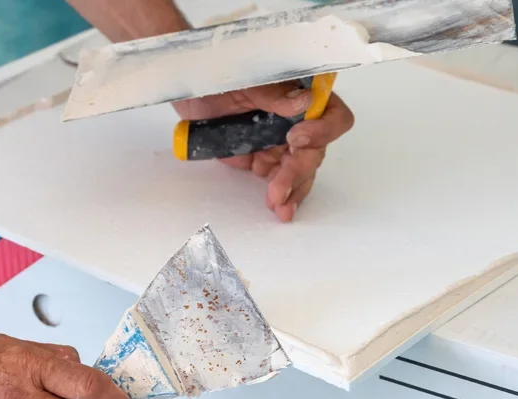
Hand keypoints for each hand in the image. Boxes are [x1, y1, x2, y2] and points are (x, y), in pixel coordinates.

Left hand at [174, 81, 353, 221]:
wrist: (186, 88)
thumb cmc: (215, 72)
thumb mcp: (241, 75)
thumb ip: (271, 89)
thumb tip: (304, 102)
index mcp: (299, 92)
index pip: (331, 112)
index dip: (322, 129)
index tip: (295, 139)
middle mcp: (297, 118)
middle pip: (314, 150)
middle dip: (299, 172)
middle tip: (279, 190)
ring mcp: (280, 141)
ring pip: (300, 170)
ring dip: (293, 189)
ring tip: (280, 208)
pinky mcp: (262, 159)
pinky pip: (278, 179)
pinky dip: (280, 194)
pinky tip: (275, 205)